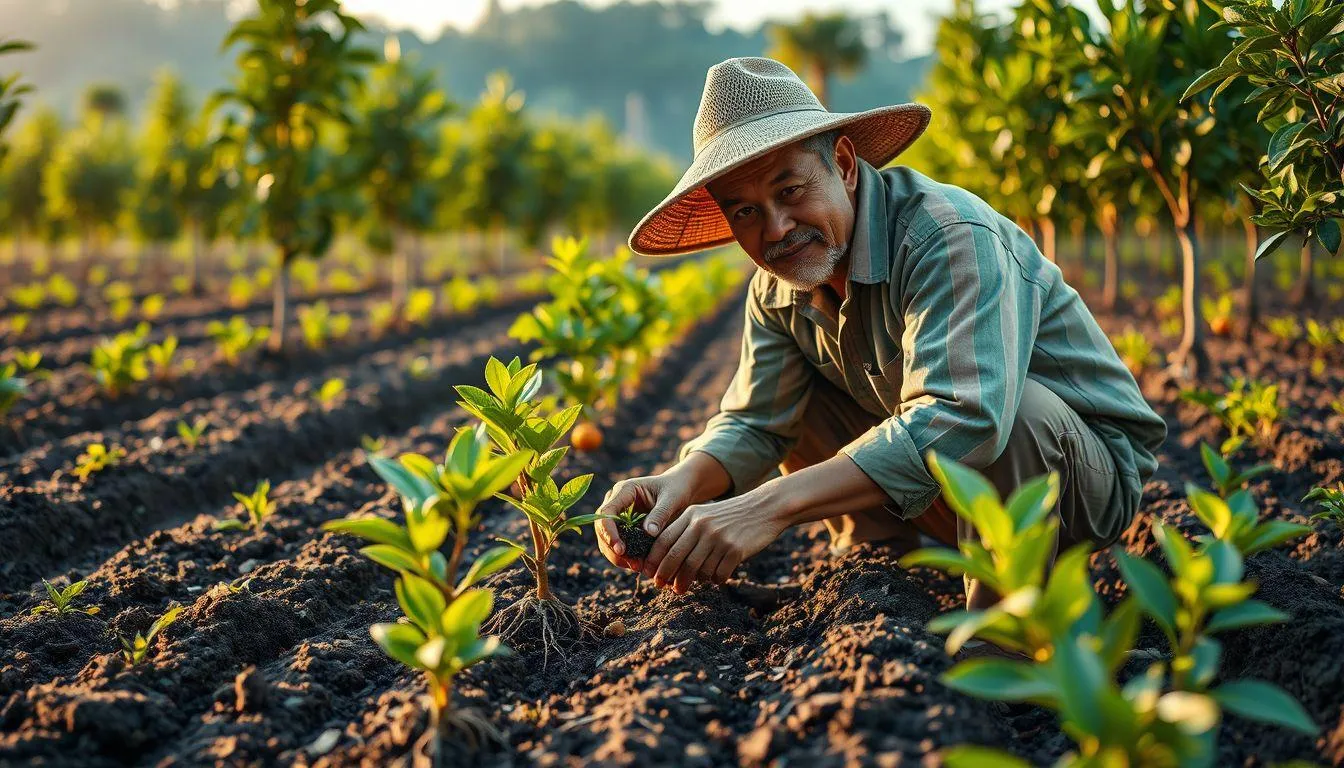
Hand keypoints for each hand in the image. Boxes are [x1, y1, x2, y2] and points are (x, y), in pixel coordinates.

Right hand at [593, 470, 696, 572]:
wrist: (680, 490)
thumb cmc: (677, 490)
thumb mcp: (672, 499)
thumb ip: (660, 514)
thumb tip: (648, 533)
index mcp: (624, 490)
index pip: (606, 512)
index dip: (609, 532)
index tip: (621, 550)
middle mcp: (616, 502)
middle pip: (602, 528)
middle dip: (613, 548)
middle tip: (633, 564)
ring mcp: (618, 515)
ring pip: (607, 539)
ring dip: (618, 556)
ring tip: (638, 567)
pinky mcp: (624, 527)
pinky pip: (618, 544)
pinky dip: (626, 556)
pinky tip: (639, 565)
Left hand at [645, 490, 789, 593]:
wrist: (765, 507)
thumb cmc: (730, 516)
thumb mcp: (705, 514)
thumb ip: (685, 531)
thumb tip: (666, 562)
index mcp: (691, 515)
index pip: (663, 540)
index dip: (654, 561)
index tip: (651, 575)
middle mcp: (702, 526)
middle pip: (676, 557)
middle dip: (667, 576)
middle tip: (665, 587)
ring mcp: (719, 538)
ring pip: (696, 569)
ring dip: (690, 581)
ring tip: (688, 586)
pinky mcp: (735, 550)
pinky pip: (718, 574)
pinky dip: (714, 580)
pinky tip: (716, 577)